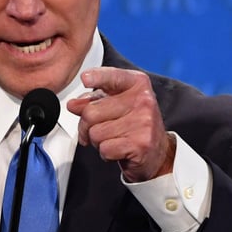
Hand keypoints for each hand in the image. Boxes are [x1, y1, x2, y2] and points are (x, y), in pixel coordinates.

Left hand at [66, 67, 174, 182]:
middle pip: (91, 112)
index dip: (96, 77)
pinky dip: (106, 154)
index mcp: (137, 84)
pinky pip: (105, 149)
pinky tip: (119, 150)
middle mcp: (143, 100)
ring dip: (97, 141)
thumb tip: (73, 105)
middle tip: (98, 130)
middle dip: (86, 126)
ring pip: (95, 133)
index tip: (85, 78)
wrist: (157, 153)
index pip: (112, 77)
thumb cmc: (134, 126)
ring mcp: (143, 122)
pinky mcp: (140, 144)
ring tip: (113, 139)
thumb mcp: (115, 106)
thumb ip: (93, 101)